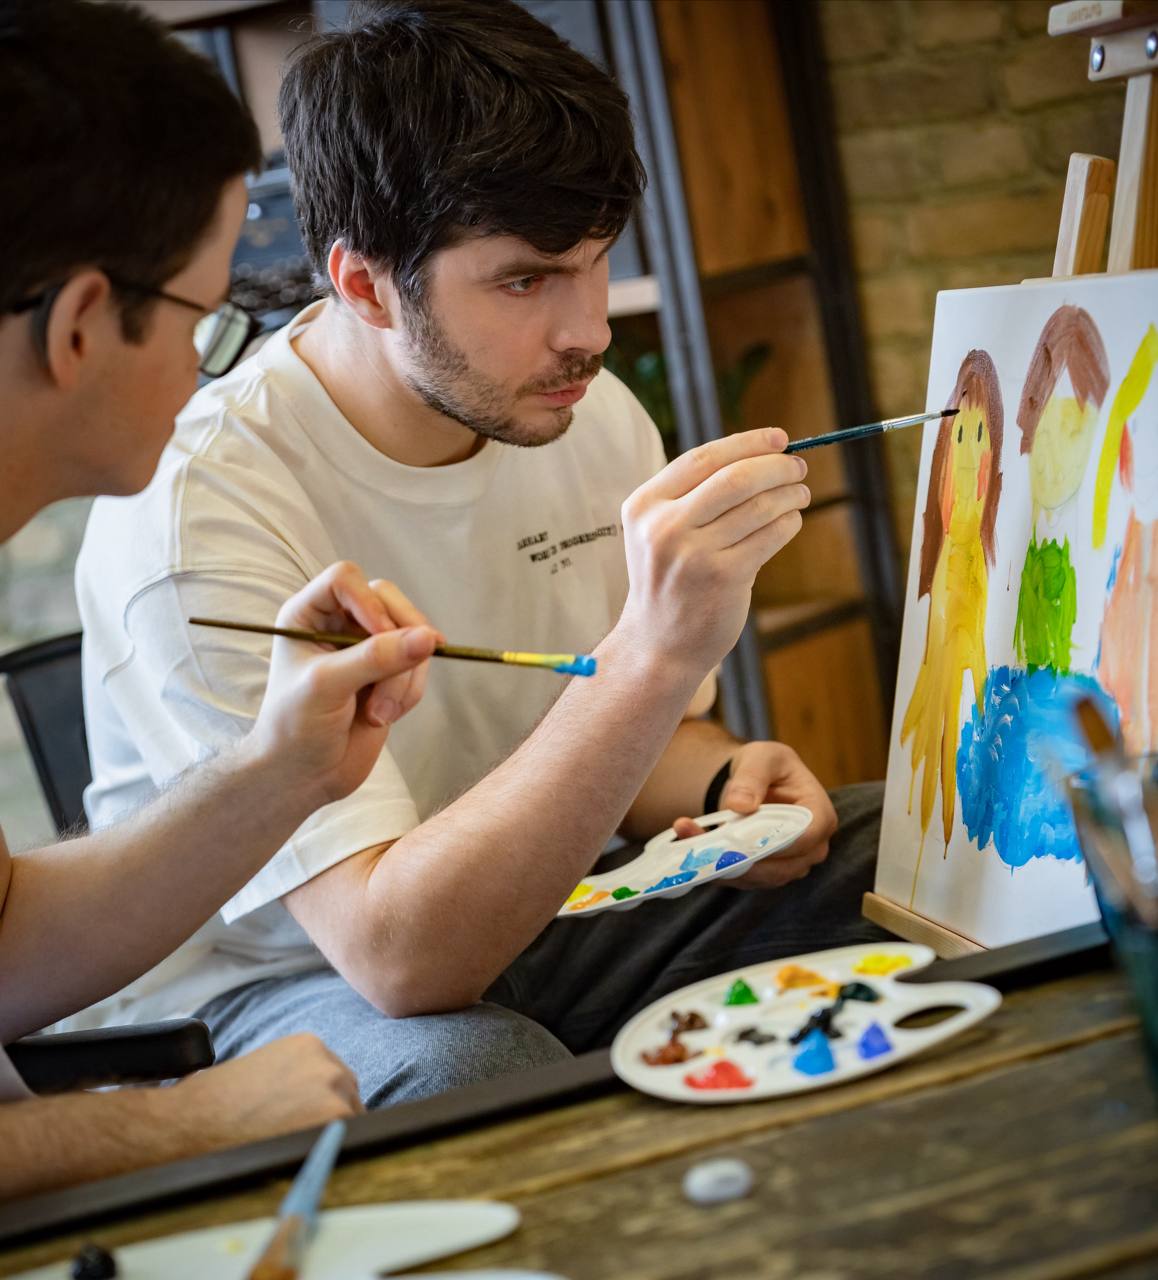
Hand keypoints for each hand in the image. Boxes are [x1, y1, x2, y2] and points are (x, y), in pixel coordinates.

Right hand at [172, 1034, 361, 1148]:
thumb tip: (312, 1104)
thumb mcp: (264, 1070)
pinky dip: (327, 1153)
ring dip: (329, 1138)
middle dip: (329, 1120)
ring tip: (292, 1151)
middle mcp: (327, 1062)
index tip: (308, 1122)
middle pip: (348, 1097)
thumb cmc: (216, 1103)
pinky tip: (299, 1159)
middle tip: (299, 1142)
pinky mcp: (335, 1116)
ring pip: (349, 1121)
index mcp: (309, 1045)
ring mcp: (334, 1088)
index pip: (335, 1079)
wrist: (190, 1122)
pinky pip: (345, 1141)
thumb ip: (295, 1078)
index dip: (322, 1104)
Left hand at [248, 561, 437, 805]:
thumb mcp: (328, 686)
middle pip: (389, 600)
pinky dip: (410, 692)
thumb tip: (429, 637)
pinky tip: (385, 716)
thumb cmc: (294, 728)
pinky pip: (419, 667)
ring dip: (403, 677)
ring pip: (412, 636)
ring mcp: (367, 649)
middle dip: (398, 641)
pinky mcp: (390, 675)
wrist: (303, 777)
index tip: (379, 635)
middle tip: (396, 674)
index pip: (346, 578)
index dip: (368, 602)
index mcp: (308, 615)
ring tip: (379, 712)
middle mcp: (339, 625)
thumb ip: (377, 658)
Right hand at [617, 429, 808, 675]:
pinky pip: (769, 537)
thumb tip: (761, 454)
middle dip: (776, 466)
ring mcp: (693, 554)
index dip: (747, 443)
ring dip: (789, 494)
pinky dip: (788, 523)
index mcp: (644, 506)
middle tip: (798, 467)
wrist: (658, 644)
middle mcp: (664, 527)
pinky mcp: (723, 578)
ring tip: (800, 493)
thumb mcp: (659, 531)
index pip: (703, 458)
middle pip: (735, 477)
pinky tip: (791, 521)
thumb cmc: (669, 580)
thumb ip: (694, 495)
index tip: (779, 438)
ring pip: (758, 506)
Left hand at [672, 742, 835, 888]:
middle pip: (780, 866)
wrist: (752, 782)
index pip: (805, 837)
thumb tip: (740, 805)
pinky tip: (693, 852)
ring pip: (758, 877)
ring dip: (723, 865)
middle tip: (702, 845)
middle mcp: (811, 848)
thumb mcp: (761, 757)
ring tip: (689, 845)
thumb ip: (752, 777)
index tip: (738, 837)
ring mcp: (790, 865)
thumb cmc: (766, 766)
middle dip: (740, 857)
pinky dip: (717, 868)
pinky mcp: (766, 874)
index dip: (774, 841)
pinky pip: (742, 879)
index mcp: (819, 815)